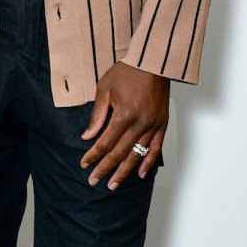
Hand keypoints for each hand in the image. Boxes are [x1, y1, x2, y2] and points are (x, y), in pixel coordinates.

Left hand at [80, 63, 168, 188]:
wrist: (153, 61)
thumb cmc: (127, 72)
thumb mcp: (104, 89)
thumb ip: (97, 115)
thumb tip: (87, 136)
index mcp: (124, 114)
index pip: (105, 142)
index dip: (93, 155)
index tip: (84, 164)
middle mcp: (140, 123)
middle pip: (120, 153)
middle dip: (105, 169)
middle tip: (94, 181)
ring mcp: (153, 125)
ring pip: (137, 155)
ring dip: (124, 171)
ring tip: (114, 184)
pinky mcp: (162, 124)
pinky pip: (156, 148)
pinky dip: (148, 162)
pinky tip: (140, 173)